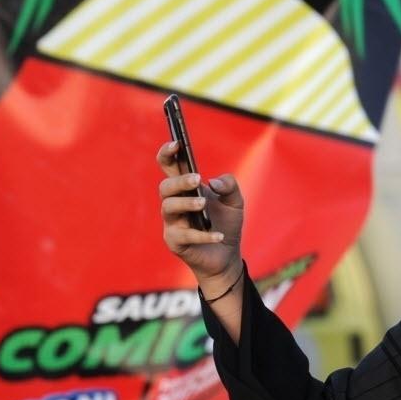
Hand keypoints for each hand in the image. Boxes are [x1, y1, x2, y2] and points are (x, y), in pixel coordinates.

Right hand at [157, 140, 243, 288]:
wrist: (227, 255)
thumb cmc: (225, 224)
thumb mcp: (235, 202)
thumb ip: (230, 186)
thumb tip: (214, 182)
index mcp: (185, 188)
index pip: (168, 165)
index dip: (167, 153)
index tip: (177, 144)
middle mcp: (174, 203)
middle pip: (165, 186)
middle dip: (180, 181)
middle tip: (198, 179)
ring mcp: (172, 223)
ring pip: (168, 208)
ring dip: (186, 204)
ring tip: (204, 204)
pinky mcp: (175, 242)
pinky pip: (184, 236)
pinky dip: (203, 235)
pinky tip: (218, 235)